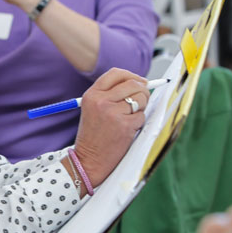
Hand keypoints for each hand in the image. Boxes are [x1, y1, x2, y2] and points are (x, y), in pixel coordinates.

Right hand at [73, 68, 148, 186]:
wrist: (89, 158)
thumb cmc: (93, 134)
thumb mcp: (92, 108)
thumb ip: (110, 94)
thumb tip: (140, 83)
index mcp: (91, 94)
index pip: (116, 73)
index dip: (132, 76)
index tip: (140, 81)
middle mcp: (101, 101)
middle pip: (133, 84)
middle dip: (142, 91)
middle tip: (141, 100)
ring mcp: (113, 113)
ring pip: (141, 99)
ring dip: (141, 107)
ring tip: (130, 117)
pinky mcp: (124, 125)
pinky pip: (142, 116)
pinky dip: (139, 122)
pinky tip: (128, 129)